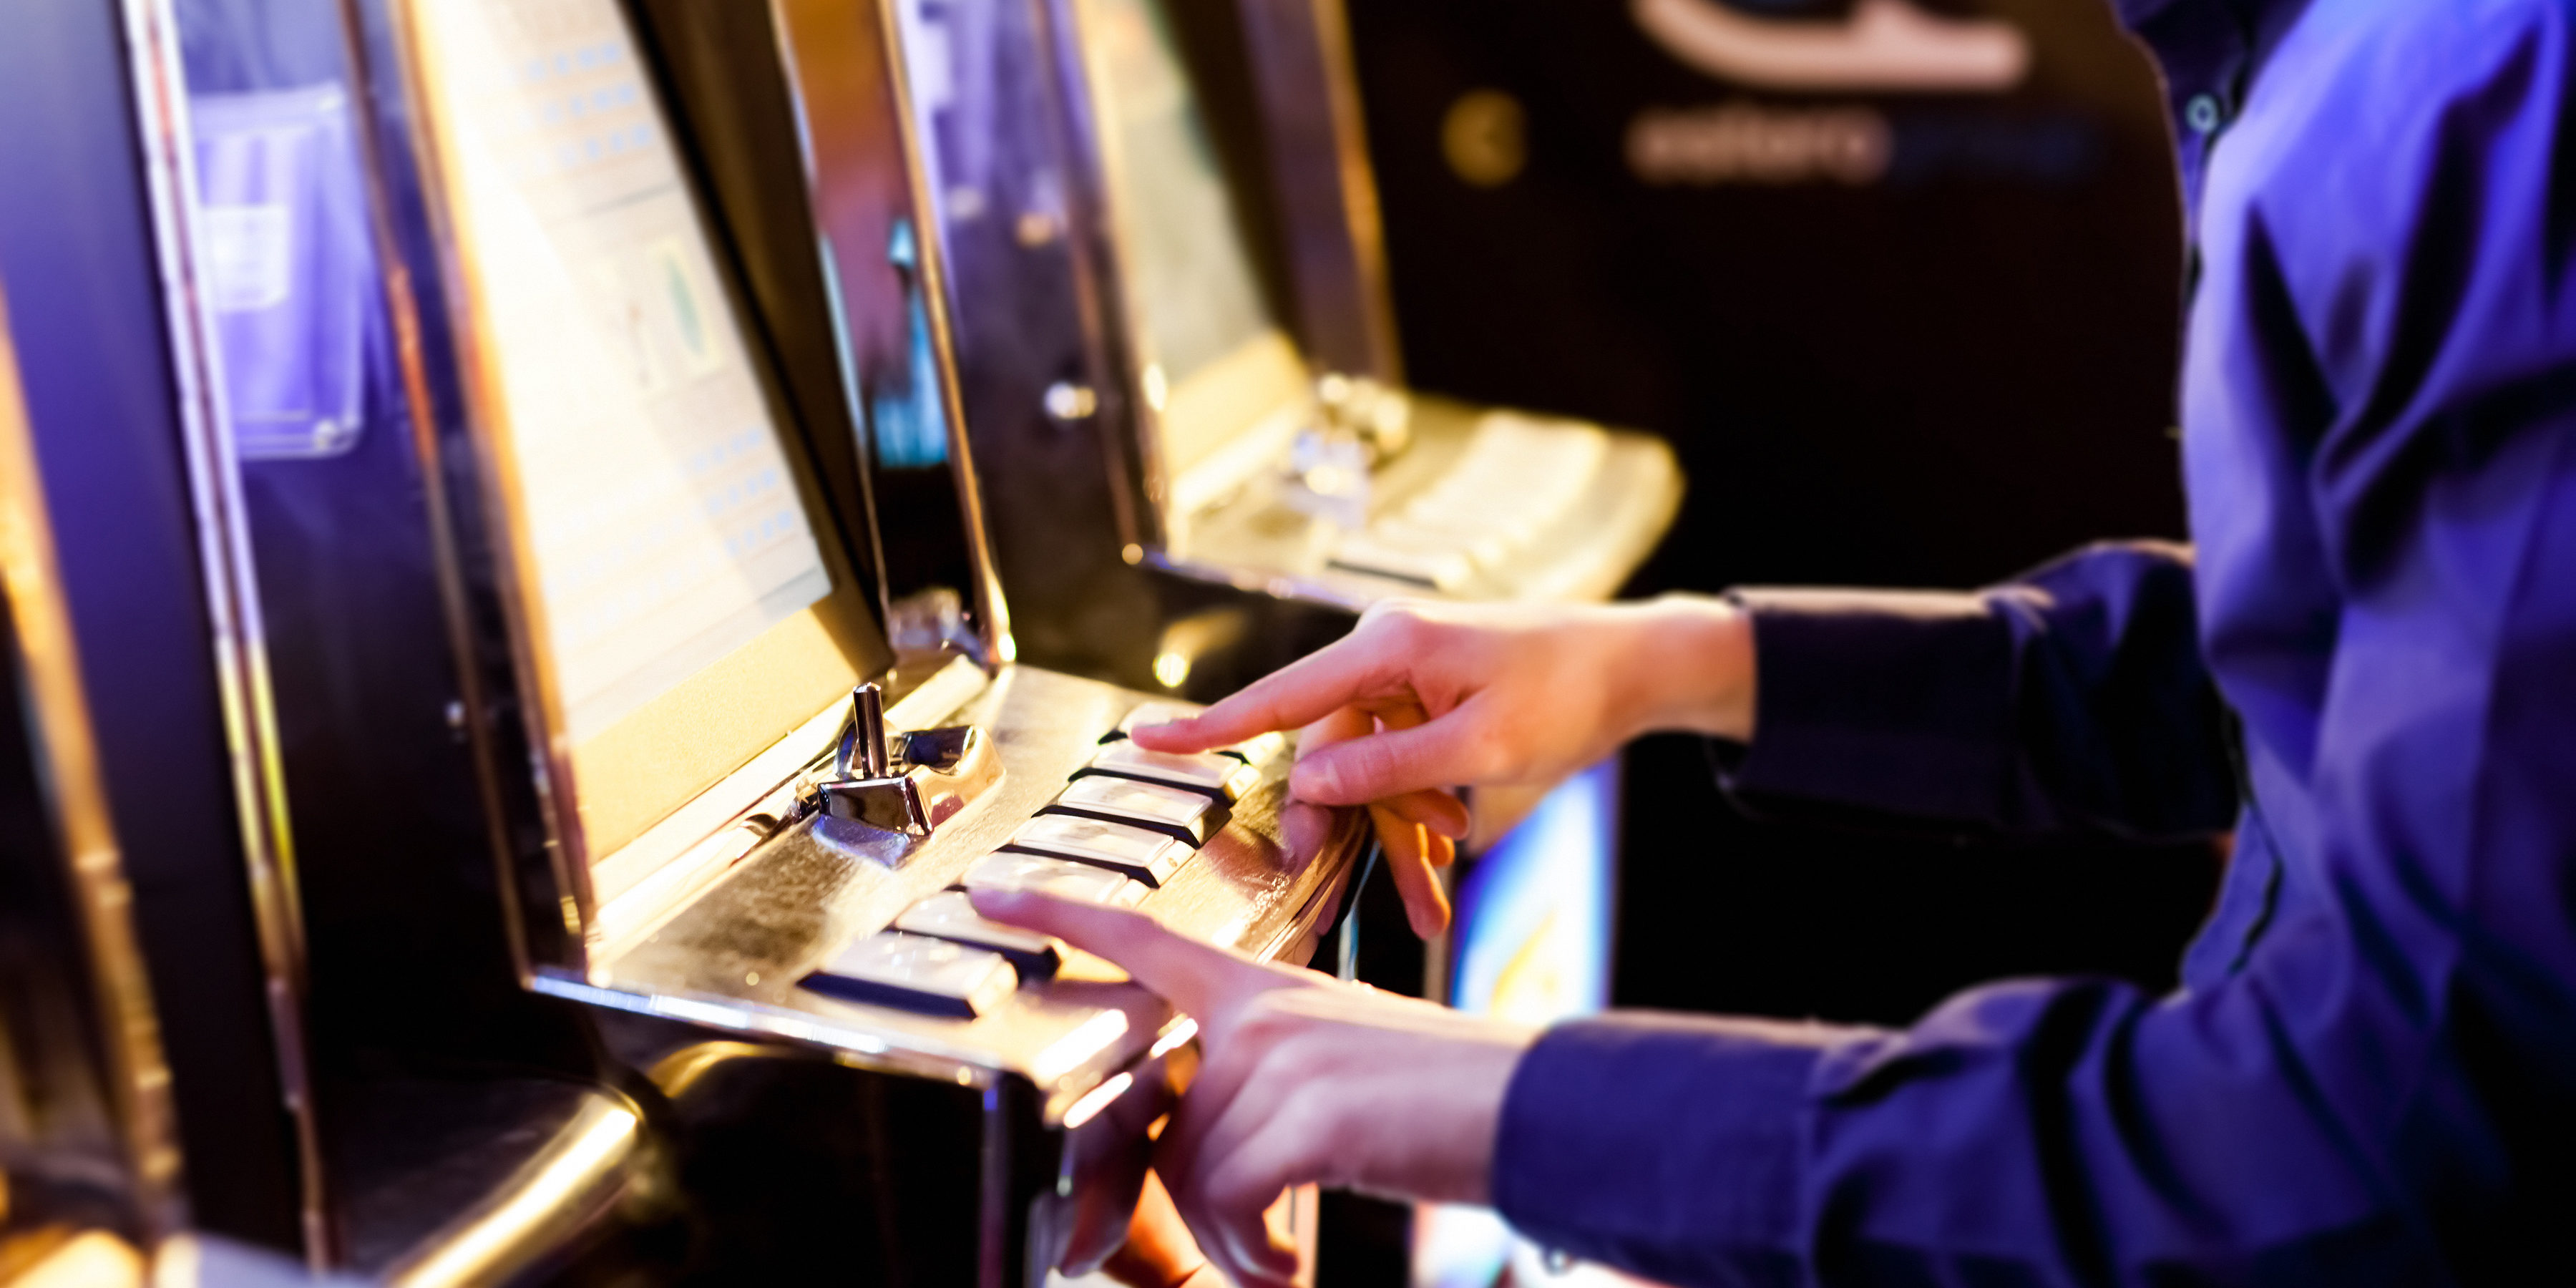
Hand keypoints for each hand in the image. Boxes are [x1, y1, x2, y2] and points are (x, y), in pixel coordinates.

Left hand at [973, 888, 1537, 1287]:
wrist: (1535, 1108)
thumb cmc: (1447, 1097)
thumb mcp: (1343, 1068)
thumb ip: (1263, 1090)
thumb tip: (1201, 1166)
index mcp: (1269, 989)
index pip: (1146, 936)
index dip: (1059, 912)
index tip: (989, 894)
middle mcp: (1264, 1013)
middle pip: (1165, 1124)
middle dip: (1192, 1206)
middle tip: (1245, 1247)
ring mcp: (1284, 1058)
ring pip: (1195, 1174)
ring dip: (1230, 1240)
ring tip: (1278, 1255)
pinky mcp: (1308, 1114)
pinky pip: (1231, 1204)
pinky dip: (1252, 1253)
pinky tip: (1286, 1264)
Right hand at [1135, 597, 1754, 932]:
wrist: (1634, 669)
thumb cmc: (1567, 693)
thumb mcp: (1484, 748)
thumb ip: (1391, 770)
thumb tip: (1309, 785)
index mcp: (1387, 648)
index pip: (1281, 696)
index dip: (1210, 727)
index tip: (1144, 742)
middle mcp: (1383, 657)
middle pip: (1330, 757)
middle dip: (1352, 832)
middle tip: (1348, 898)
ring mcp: (1404, 682)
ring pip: (1369, 779)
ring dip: (1397, 842)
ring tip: (1427, 906)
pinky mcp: (1426, 706)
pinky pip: (1400, 773)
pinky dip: (1418, 824)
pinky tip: (1438, 879)